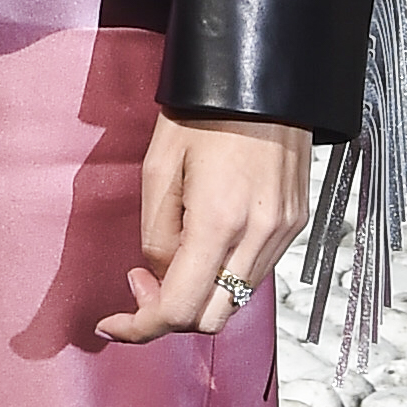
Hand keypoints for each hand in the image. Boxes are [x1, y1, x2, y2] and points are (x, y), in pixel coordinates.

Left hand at [98, 113, 312, 344]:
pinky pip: (254, 273)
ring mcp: (282, 232)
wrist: (261, 79)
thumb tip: (160, 276)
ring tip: (173, 255)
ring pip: (235, 300)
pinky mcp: (294, 223)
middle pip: (211, 320)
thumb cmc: (205, 111)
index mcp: (219, 222)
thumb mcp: (158, 168)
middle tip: (142, 280)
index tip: (112, 321)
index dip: (139, 327)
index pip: (179, 310)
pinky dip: (224, 276)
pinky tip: (205, 245)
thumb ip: (156, 235)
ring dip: (198, 295)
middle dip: (169, 315)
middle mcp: (258, 235)